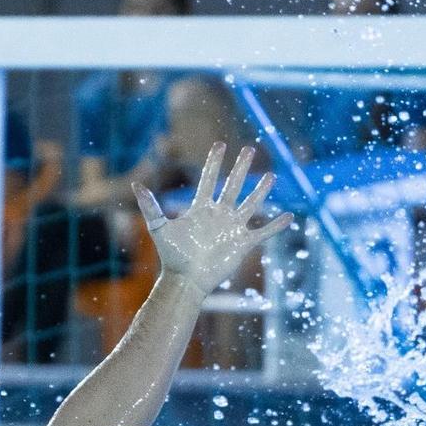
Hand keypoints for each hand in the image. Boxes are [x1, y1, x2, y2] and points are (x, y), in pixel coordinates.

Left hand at [134, 143, 293, 292]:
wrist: (186, 280)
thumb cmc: (172, 256)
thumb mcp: (159, 228)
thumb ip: (150, 206)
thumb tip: (136, 184)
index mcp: (200, 208)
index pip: (209, 179)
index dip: (214, 162)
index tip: (220, 145)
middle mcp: (218, 215)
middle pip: (233, 185)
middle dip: (241, 167)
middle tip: (249, 149)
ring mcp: (232, 228)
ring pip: (251, 204)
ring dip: (261, 190)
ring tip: (272, 175)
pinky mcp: (242, 243)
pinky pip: (263, 232)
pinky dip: (276, 225)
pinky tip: (289, 216)